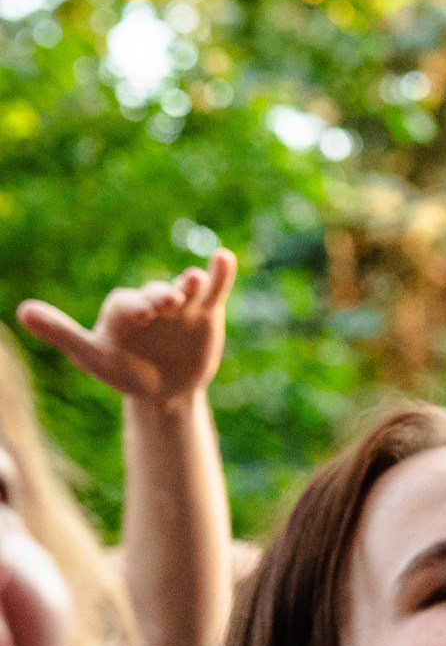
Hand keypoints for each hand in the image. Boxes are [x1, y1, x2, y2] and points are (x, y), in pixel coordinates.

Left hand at [17, 249, 236, 408]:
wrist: (162, 387)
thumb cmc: (122, 369)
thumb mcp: (91, 355)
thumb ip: (61, 332)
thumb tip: (21, 311)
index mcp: (122, 311)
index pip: (127, 305)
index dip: (135, 306)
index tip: (143, 313)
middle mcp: (151, 303)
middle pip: (157, 295)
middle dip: (162, 297)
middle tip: (168, 302)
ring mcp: (180, 307)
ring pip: (185, 290)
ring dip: (191, 284)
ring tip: (195, 280)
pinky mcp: (205, 313)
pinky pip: (214, 291)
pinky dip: (219, 275)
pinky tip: (224, 257)